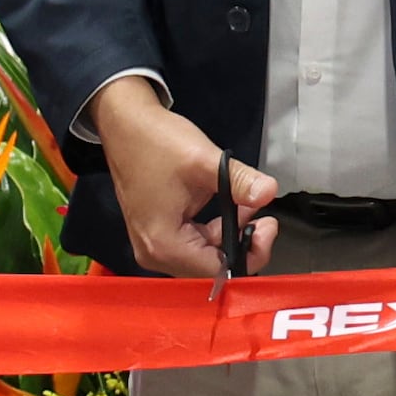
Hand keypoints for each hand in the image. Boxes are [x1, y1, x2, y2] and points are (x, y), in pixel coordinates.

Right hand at [93, 78, 274, 280]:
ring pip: (204, 256)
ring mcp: (152, 245)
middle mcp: (154, 253)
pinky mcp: (156, 235)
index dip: (249, 252)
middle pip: (210, 267)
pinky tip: (229, 208)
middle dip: (241, 243)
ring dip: (229, 235)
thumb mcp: (204, 161)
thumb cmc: (156, 142)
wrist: (126, 125)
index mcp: (163, 243)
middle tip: (264, 217)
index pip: (217, 270)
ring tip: (246, 206)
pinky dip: (214, 230)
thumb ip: (240, 182)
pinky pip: (193, 244)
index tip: (268, 226)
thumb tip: (270, 192)